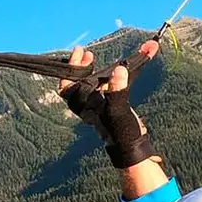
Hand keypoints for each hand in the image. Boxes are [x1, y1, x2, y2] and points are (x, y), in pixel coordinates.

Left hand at [60, 40, 160, 169]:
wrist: (133, 148)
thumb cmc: (122, 133)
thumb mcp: (119, 110)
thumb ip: (118, 90)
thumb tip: (119, 69)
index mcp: (85, 106)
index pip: (68, 87)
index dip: (70, 69)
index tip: (79, 54)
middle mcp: (89, 105)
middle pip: (76, 83)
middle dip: (79, 66)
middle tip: (86, 53)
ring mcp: (99, 105)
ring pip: (90, 83)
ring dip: (91, 69)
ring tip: (93, 57)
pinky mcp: (110, 105)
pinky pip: (105, 86)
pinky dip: (108, 75)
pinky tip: (115, 69)